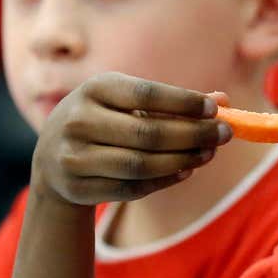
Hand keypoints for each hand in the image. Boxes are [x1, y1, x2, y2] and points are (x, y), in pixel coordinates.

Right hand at [33, 73, 230, 205]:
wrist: (52, 161)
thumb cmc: (104, 121)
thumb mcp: (128, 103)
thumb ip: (173, 102)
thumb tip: (224, 101)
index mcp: (94, 89)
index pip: (146, 94)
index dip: (184, 102)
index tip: (216, 109)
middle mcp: (79, 120)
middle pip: (149, 133)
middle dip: (194, 135)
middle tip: (225, 135)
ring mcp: (75, 157)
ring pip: (142, 165)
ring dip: (183, 160)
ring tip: (208, 153)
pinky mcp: (79, 188)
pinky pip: (132, 188)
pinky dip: (165, 180)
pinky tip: (186, 171)